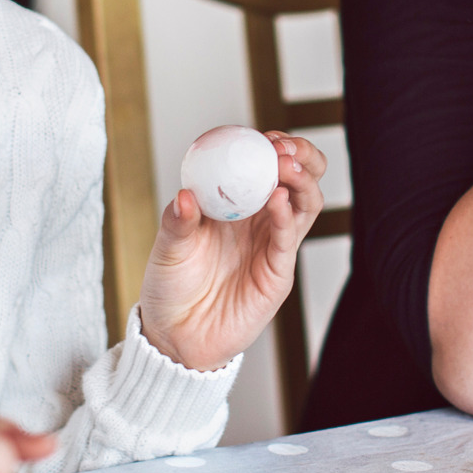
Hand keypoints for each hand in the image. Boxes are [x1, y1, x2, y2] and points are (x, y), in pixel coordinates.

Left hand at [138, 132, 326, 370]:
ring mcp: (272, 246)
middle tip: (284, 147)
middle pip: (298, 180)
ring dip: (301, 180)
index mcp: (234, 206)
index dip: (271, 148)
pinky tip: (278, 200)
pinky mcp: (277, 274)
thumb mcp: (167, 249)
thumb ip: (177, 222)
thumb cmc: (171, 288)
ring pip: (305, 204)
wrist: (175, 336)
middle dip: (300, 156)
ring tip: (286, 165)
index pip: (264, 167)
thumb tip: (184, 195)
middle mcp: (259, 221)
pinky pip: (289, 240)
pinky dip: (288, 216)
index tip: (262, 136)